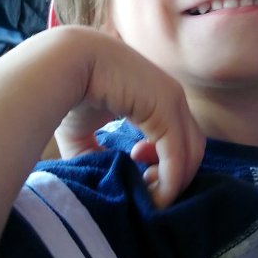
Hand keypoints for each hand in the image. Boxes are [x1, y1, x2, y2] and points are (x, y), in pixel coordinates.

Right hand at [53, 28, 205, 208]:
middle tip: (146, 191)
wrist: (65, 61)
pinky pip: (177, 155)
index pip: (178, 138)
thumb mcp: (83, 132)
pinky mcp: (167, 108)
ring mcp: (173, 100)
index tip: (139, 177)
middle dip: (174, 177)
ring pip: (191, 153)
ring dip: (173, 184)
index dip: (165, 166)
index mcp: (156, 97)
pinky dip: (168, 182)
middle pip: (192, 147)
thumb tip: (107, 181)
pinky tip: (151, 195)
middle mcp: (171, 97)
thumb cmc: (70, 90)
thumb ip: (97, 155)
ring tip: (146, 195)